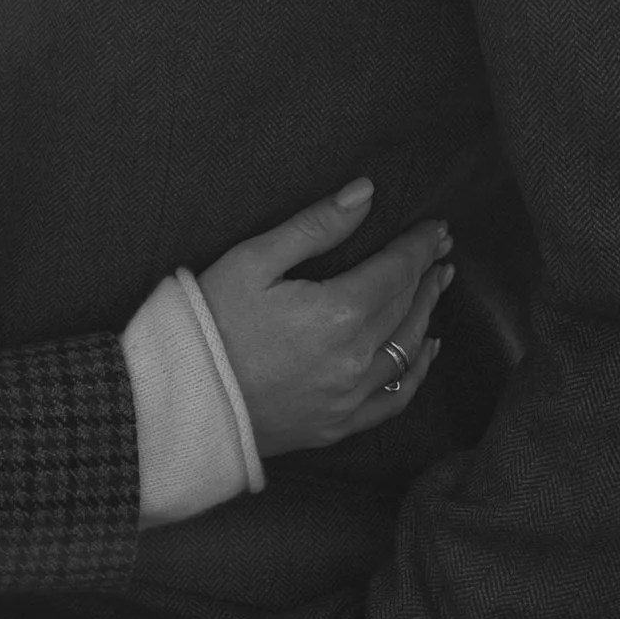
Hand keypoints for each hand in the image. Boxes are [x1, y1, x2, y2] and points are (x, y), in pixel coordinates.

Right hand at [197, 181, 452, 460]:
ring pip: (407, 350)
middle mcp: (355, 359)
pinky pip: (393, 400)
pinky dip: (416, 373)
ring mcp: (349, 398)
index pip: (396, 270)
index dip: (418, 246)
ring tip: (437, 286)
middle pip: (407, 308)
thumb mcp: (253, 260)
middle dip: (426, 273)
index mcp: (339, 313)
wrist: (179, 403)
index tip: (435, 228)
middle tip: (440, 249)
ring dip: (427, 314)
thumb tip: (365, 192)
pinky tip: (425, 351)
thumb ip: (316, 226)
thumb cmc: (208, 323)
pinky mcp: (337, 426)